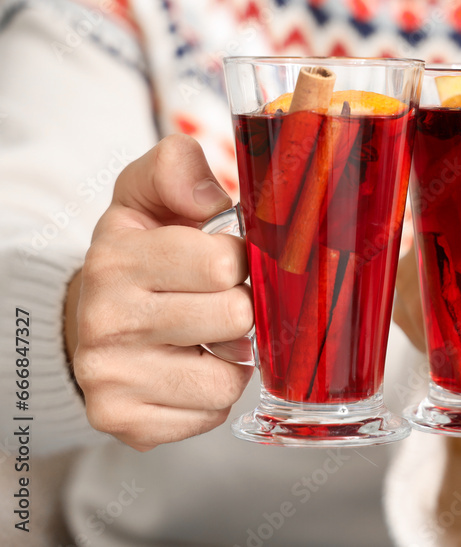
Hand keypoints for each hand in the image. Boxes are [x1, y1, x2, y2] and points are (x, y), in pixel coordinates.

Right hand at [66, 135, 253, 450]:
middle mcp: (107, 321)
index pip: (222, 263)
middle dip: (240, 308)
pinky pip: (210, 414)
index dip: (238, 261)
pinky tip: (190, 370)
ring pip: (228, 377)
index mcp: (118, 260)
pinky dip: (212, 395)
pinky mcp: (124, 421)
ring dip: (231, 358)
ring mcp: (111, 377)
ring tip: (207, 339)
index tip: (224, 262)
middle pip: (234, 318)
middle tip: (218, 302)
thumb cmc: (139, 256)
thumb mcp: (148, 196)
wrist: (91, 319)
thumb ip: (176, 168)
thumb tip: (209, 196)